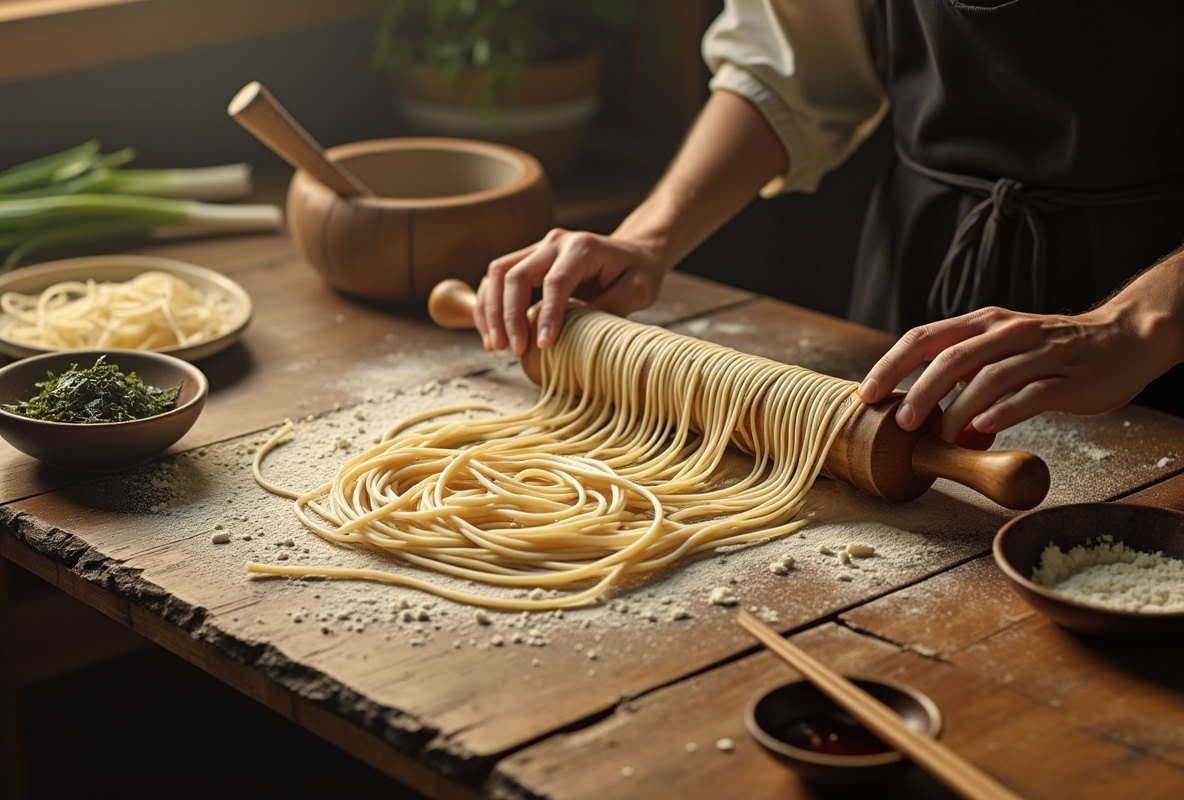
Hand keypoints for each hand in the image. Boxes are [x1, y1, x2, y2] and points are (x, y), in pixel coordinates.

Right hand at [475, 228, 665, 356]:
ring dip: (492, 311)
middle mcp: (554, 243)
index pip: (555, 282)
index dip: (546, 315)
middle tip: (514, 350)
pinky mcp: (526, 259)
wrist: (633, 253)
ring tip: (496, 346)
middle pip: (517, 275)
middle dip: (510, 316)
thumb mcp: (637, 291)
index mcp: (583, 248)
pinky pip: (496, 278)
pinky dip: (488, 305)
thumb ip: (611, 307)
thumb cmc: (637, 273)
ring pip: (498, 273)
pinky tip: (492, 333)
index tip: (542, 346)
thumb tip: (576, 332)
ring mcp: (537, 248)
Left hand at [857, 304, 1174, 442]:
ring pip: (988, 377)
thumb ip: (966, 381)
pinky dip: (1003, 412)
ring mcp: (1039, 353)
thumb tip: (936, 423)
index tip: (867, 394)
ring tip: (940, 436)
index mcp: (983, 323)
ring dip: (957, 410)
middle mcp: (1007, 332)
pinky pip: (1030, 395)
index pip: (925, 337)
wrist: (1124, 339)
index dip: (892, 364)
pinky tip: (984, 429)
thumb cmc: (1053, 351)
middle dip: (919, 390)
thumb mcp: (1002, 353)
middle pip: (951, 357)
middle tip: (901, 422)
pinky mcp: (1068, 377)